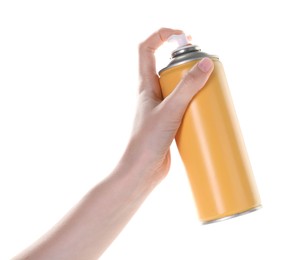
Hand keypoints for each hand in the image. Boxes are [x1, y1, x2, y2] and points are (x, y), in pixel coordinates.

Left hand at [126, 28, 213, 183]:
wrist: (142, 170)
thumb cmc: (147, 141)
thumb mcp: (170, 110)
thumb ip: (187, 87)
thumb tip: (205, 63)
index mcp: (145, 86)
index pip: (146, 50)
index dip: (161, 36)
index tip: (182, 36)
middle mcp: (152, 94)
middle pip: (167, 67)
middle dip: (186, 62)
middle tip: (204, 65)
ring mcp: (161, 108)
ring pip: (178, 88)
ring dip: (193, 85)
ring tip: (209, 88)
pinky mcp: (170, 122)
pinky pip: (184, 106)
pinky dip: (195, 104)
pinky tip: (206, 110)